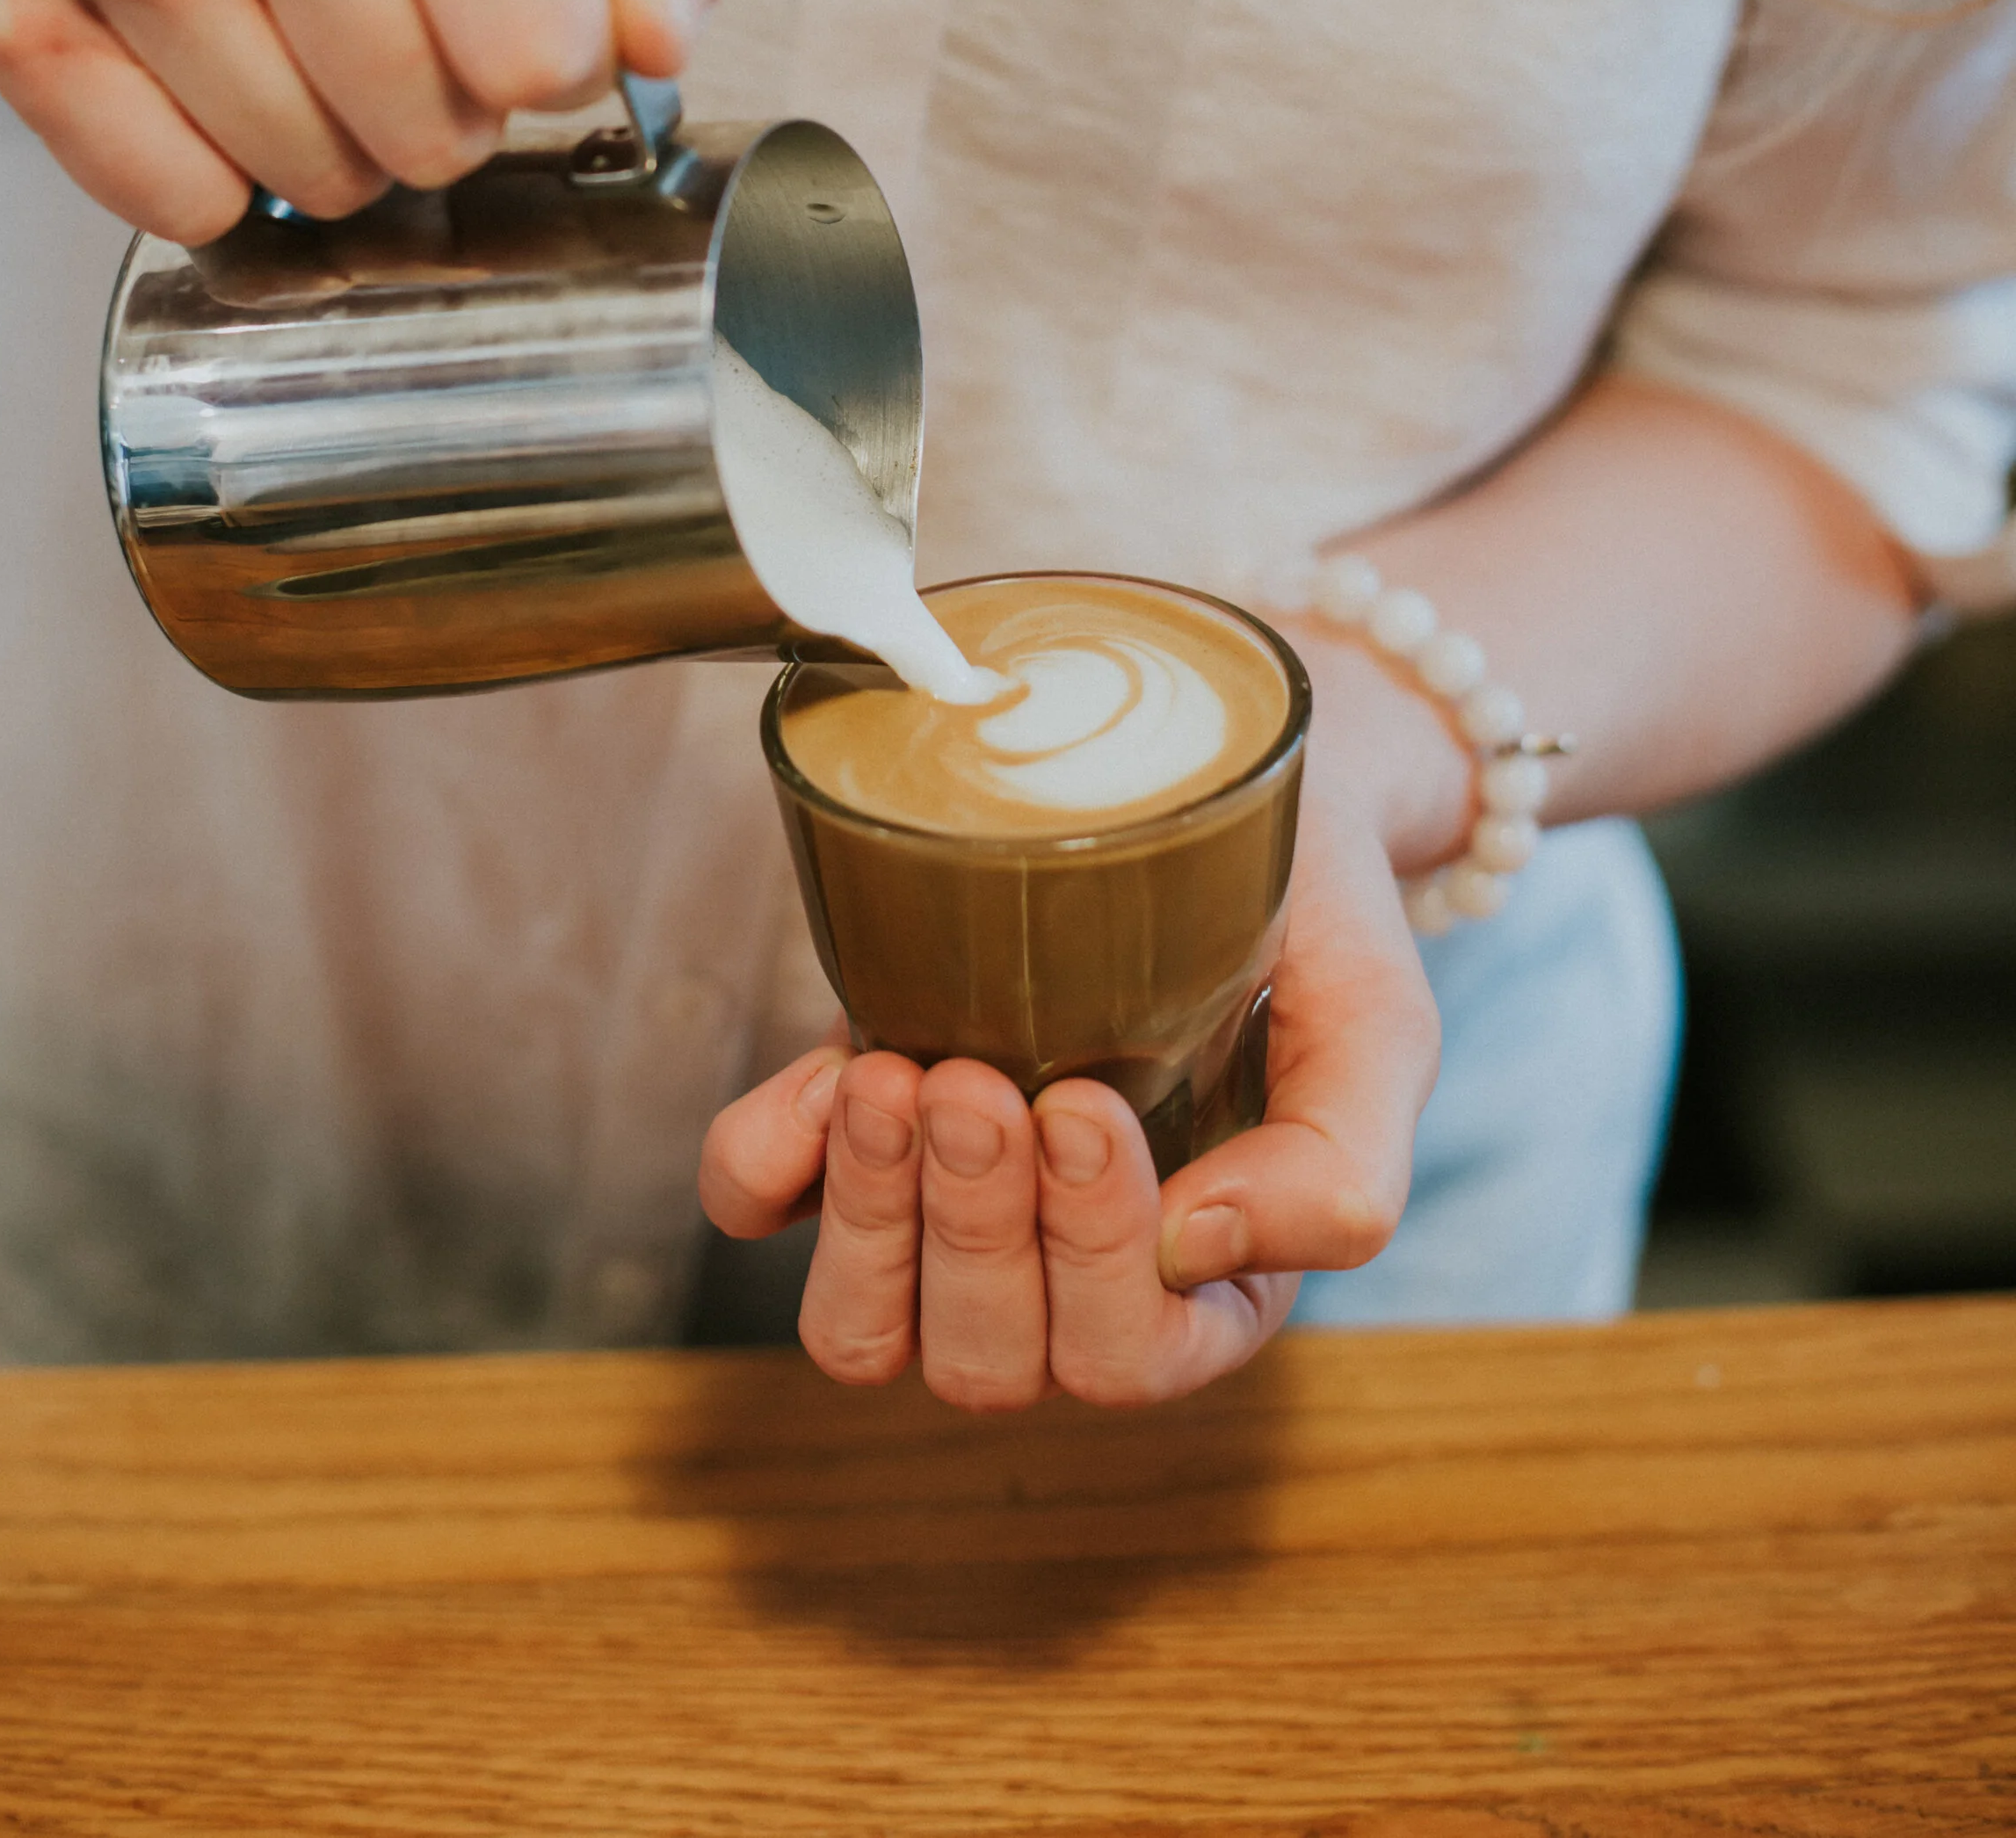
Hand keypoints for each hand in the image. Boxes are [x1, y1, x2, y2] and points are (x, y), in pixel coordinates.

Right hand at [0, 0, 769, 240]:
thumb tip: (662, 36)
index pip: (543, 44)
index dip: (551, 52)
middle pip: (424, 127)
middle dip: (446, 111)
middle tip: (408, 19)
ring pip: (299, 175)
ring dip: (336, 149)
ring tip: (317, 38)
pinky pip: (171, 199)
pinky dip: (215, 182)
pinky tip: (217, 76)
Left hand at [699, 709, 1445, 1408]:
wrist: (1214, 770)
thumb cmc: (1308, 914)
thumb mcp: (1378, 1026)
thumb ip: (1342, 1167)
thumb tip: (1200, 1247)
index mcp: (1201, 1284)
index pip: (1126, 1357)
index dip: (1090, 1256)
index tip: (1084, 1101)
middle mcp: (1063, 1275)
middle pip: (989, 1363)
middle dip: (974, 1228)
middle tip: (977, 1083)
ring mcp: (943, 1208)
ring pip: (862, 1332)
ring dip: (872, 1217)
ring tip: (896, 1078)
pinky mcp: (849, 1125)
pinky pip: (756, 1205)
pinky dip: (767, 1161)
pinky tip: (831, 1071)